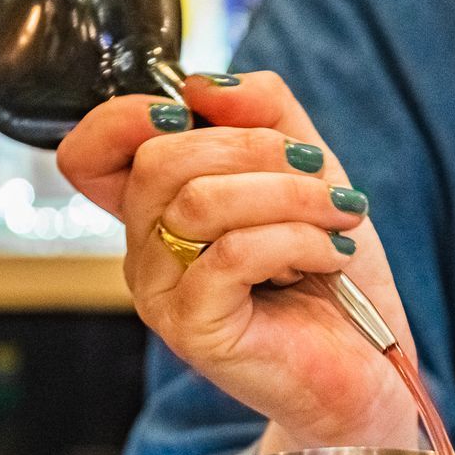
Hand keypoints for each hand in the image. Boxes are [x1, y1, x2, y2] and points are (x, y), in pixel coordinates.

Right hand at [56, 71, 418, 451]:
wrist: (365, 372)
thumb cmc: (332, 276)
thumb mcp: (306, 172)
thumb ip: (264, 115)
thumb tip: (207, 81)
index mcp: (157, 211)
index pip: (90, 153)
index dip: (126, 115)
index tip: (195, 106)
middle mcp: (144, 253)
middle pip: (159, 160)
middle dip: (253, 147)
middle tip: (317, 173)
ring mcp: (161, 295)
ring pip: (199, 201)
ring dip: (290, 194)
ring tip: (340, 216)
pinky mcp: (193, 330)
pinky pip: (231, 254)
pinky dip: (297, 240)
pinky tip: (332, 256)